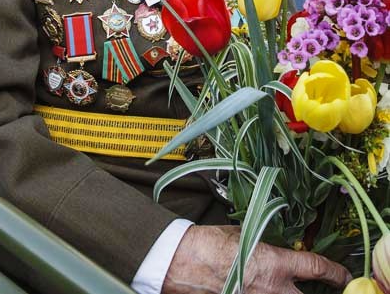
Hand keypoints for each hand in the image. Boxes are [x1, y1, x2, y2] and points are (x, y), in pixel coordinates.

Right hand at [162, 225, 350, 293]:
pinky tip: (265, 290)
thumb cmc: (210, 244)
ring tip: (288, 288)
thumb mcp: (245, 236)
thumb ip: (267, 246)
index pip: (317, 268)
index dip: (335, 272)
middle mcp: (272, 291)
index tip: (343, 275)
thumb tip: (278, 248)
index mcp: (274, 264)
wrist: (182, 263)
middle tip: (325, 290)